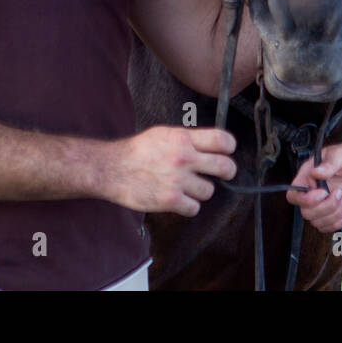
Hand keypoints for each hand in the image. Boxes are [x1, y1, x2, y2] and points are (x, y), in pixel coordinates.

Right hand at [110, 126, 236, 216]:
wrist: (112, 169)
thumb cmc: (137, 151)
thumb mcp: (163, 134)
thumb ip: (187, 139)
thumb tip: (210, 145)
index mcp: (182, 138)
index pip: (222, 140)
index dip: (229, 147)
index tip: (227, 152)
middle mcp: (183, 158)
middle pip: (225, 167)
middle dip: (227, 172)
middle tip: (223, 173)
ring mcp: (177, 180)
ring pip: (209, 191)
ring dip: (201, 191)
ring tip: (187, 187)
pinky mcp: (170, 200)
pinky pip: (194, 208)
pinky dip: (188, 206)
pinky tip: (178, 199)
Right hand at [285, 140, 341, 232]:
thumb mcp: (341, 155)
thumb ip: (329, 164)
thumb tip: (316, 173)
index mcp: (306, 176)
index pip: (293, 195)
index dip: (305, 200)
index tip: (323, 192)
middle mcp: (310, 191)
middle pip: (306, 212)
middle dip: (326, 207)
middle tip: (340, 192)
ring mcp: (320, 203)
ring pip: (316, 222)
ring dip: (334, 214)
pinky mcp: (331, 211)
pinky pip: (326, 227)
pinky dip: (337, 223)